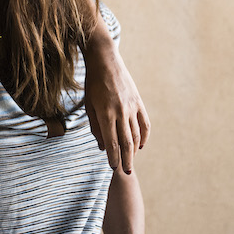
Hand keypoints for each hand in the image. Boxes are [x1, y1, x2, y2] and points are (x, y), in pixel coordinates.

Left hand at [84, 42, 149, 173]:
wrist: (105, 61)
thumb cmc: (92, 84)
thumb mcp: (89, 105)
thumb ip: (95, 127)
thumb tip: (103, 147)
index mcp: (105, 113)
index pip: (111, 142)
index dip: (112, 157)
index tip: (113, 168)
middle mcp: (120, 112)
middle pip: (125, 142)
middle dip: (125, 159)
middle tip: (126, 173)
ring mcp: (132, 107)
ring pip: (136, 135)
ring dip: (134, 150)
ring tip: (131, 161)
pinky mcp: (139, 102)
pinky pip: (144, 124)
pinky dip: (144, 136)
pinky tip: (140, 145)